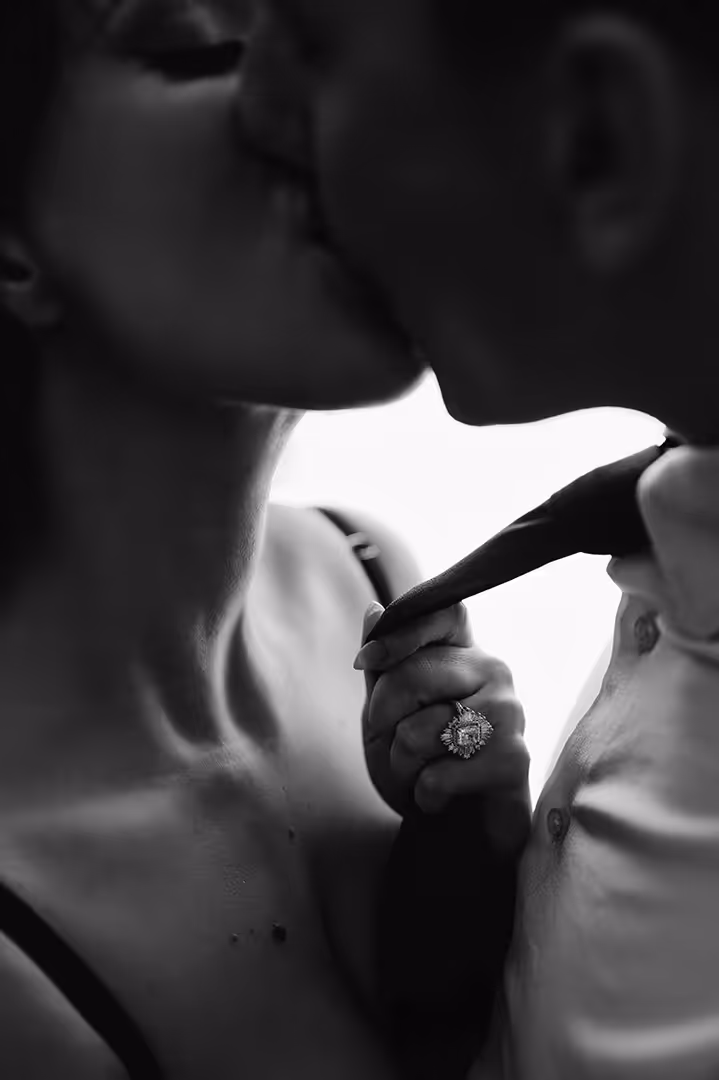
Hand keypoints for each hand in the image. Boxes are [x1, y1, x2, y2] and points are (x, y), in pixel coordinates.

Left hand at [355, 601, 529, 839]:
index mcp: (463, 651)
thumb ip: (383, 664)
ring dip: (402, 766)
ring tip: (423, 773)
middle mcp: (493, 670)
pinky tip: (441, 796)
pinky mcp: (513, 758)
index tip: (367, 661)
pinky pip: (437, 775)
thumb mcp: (389, 712)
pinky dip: (424, 795)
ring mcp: (508, 712)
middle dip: (382, 723)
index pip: (441, 612)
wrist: (460, 827)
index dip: (399, 632)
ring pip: (417, 732)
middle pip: (410, 677)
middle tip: (397, 746)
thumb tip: (373, 610)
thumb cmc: (425, 761)